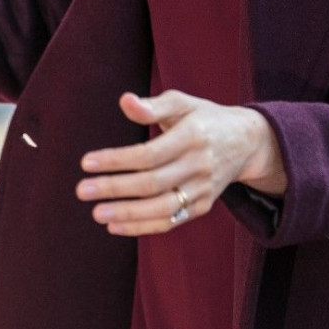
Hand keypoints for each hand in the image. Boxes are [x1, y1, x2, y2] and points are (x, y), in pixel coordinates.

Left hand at [76, 90, 286, 236]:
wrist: (246, 142)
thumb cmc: (203, 118)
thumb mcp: (183, 102)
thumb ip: (153, 105)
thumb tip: (125, 101)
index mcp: (193, 135)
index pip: (149, 153)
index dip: (117, 160)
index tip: (86, 162)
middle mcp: (200, 164)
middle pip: (153, 183)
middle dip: (115, 188)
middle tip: (82, 190)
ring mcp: (204, 189)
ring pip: (163, 208)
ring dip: (128, 214)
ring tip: (97, 214)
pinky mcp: (203, 206)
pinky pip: (171, 221)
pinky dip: (143, 227)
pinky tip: (116, 226)